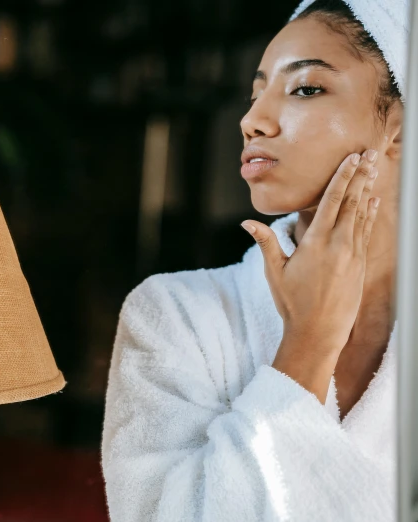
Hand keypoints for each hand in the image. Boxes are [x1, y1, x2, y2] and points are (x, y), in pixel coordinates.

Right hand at [241, 148, 379, 355]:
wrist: (318, 332)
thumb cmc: (292, 303)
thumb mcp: (274, 271)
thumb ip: (265, 242)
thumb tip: (246, 222)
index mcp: (316, 242)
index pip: (332, 201)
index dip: (343, 177)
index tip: (353, 158)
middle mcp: (339, 244)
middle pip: (352, 202)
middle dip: (361, 176)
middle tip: (370, 153)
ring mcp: (352, 254)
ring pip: (362, 214)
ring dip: (368, 190)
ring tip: (374, 170)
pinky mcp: (360, 265)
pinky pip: (366, 231)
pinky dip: (370, 213)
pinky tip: (373, 200)